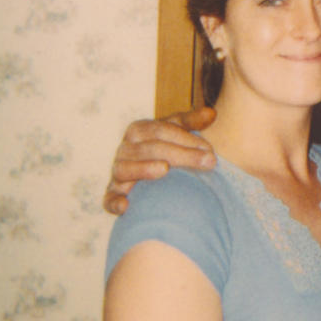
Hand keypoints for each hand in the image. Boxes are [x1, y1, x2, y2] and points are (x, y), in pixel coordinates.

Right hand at [102, 107, 216, 215]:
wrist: (147, 170)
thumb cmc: (166, 146)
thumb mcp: (177, 130)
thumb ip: (192, 121)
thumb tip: (212, 113)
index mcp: (138, 130)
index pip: (161, 130)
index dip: (186, 139)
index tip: (209, 149)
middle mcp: (124, 149)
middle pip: (150, 149)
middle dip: (181, 155)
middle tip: (207, 162)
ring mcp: (117, 172)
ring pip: (125, 169)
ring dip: (144, 169)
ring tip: (165, 170)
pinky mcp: (113, 194)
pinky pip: (109, 199)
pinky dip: (115, 202)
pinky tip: (126, 206)